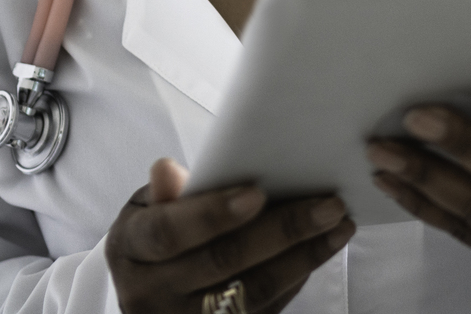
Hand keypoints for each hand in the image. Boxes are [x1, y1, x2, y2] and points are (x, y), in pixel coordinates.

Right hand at [106, 158, 355, 312]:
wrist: (150, 291)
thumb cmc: (156, 232)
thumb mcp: (148, 208)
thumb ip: (166, 193)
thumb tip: (168, 170)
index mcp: (131, 250)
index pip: (169, 233)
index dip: (212, 214)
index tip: (257, 192)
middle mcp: (152, 294)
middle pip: (222, 262)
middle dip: (281, 231)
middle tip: (328, 204)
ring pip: (253, 291)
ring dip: (304, 257)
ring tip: (339, 226)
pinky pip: (266, 309)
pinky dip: (297, 278)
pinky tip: (321, 251)